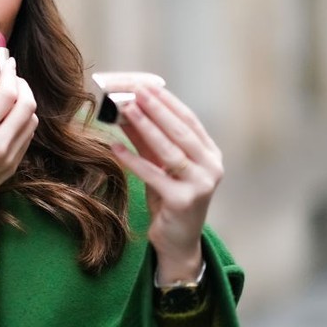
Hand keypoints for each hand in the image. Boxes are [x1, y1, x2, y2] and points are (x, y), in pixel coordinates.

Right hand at [0, 58, 37, 264]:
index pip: (8, 93)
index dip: (11, 73)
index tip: (7, 62)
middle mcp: (0, 142)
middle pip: (27, 104)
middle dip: (22, 85)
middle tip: (11, 77)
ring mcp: (11, 156)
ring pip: (32, 119)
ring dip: (25, 102)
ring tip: (9, 96)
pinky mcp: (14, 165)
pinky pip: (27, 135)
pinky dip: (23, 120)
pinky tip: (9, 116)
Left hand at [110, 85, 222, 283]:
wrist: (178, 242)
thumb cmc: (169, 199)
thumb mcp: (161, 165)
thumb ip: (148, 140)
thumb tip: (126, 109)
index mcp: (210, 154)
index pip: (189, 121)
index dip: (167, 102)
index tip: (147, 85)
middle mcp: (211, 167)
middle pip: (181, 131)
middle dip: (156, 108)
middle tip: (135, 90)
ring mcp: (200, 185)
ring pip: (169, 150)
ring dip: (145, 127)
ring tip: (126, 109)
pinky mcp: (183, 202)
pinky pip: (154, 175)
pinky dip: (133, 160)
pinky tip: (114, 147)